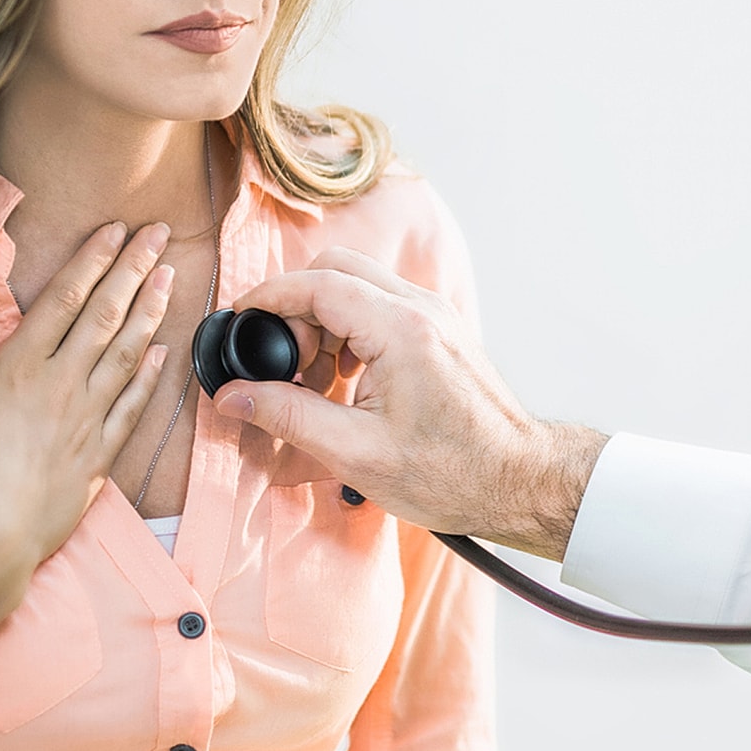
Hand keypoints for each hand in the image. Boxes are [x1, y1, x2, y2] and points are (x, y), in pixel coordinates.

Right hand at [0, 222, 174, 572]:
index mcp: (17, 365)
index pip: (64, 298)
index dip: (92, 259)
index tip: (116, 230)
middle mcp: (59, 383)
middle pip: (104, 314)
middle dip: (133, 268)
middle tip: (158, 233)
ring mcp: (85, 419)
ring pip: (127, 353)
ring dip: (150, 311)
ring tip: (170, 276)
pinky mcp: (99, 456)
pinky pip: (132, 407)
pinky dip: (151, 376)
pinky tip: (164, 352)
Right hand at [215, 248, 607, 558]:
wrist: (519, 481)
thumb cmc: (452, 474)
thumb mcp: (355, 454)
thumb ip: (287, 418)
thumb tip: (232, 397)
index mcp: (401, 330)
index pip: (318, 283)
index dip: (269, 297)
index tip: (240, 321)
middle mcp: (422, 308)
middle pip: (336, 268)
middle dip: (296, 307)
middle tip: (283, 363)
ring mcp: (436, 315)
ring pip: (358, 284)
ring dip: (323, 321)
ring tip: (313, 382)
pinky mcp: (440, 330)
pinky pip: (381, 306)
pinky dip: (350, 331)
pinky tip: (344, 382)